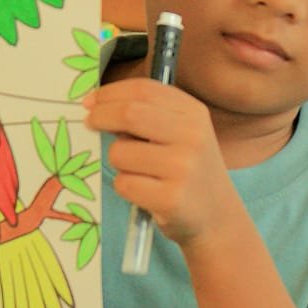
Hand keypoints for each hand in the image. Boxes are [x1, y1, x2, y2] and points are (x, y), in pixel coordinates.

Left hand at [82, 77, 236, 248]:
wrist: (218, 217)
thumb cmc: (188, 171)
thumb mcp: (182, 133)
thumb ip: (148, 115)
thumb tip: (97, 104)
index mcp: (194, 114)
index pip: (144, 90)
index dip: (110, 93)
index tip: (91, 101)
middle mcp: (192, 136)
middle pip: (129, 114)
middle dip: (100, 116)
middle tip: (90, 123)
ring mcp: (183, 168)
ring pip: (120, 152)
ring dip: (117, 161)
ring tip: (137, 172)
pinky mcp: (170, 198)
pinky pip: (123, 183)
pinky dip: (124, 187)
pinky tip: (145, 193)